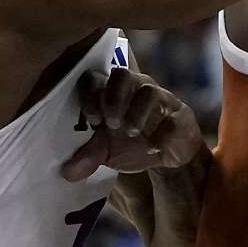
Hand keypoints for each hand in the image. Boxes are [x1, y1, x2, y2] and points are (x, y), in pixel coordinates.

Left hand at [62, 67, 202, 181]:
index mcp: (114, 93)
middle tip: (111, 124)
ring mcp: (161, 100)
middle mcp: (137, 90)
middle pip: (123, 74)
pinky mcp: (181, 117)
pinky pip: (172, 119)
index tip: (92, 120)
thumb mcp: (106, 151)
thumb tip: (67, 172)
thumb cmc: (132, 144)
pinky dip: (161, 135)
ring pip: (149, 91)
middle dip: (113, 98)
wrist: (167, 156)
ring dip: (136, 113)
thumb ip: (87, 156)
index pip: (96, 78)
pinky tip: (153, 149)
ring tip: (132, 134)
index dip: (91, 95)